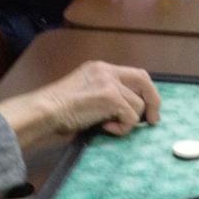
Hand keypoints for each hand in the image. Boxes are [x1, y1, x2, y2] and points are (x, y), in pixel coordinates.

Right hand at [0, 61, 161, 149]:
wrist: (46, 111)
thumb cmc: (58, 111)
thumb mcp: (85, 96)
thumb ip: (104, 97)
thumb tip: (124, 112)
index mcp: (100, 68)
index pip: (133, 74)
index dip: (145, 92)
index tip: (148, 110)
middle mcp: (107, 70)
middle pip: (144, 80)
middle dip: (153, 101)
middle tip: (153, 121)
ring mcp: (109, 82)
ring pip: (138, 105)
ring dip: (129, 122)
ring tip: (108, 127)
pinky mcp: (110, 97)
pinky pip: (131, 117)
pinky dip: (122, 129)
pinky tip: (106, 129)